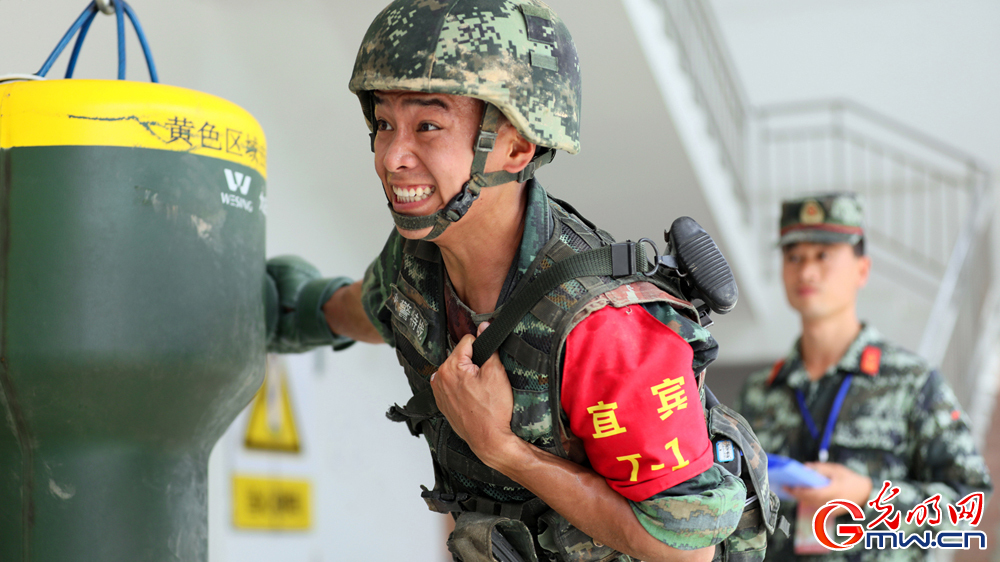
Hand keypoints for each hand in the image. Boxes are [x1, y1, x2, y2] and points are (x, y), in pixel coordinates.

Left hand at [429, 323, 519, 467]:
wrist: (489, 440)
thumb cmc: (493, 412)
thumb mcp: (496, 373)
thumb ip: (489, 347)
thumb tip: (484, 327)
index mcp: (450, 367)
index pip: (467, 341)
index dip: (482, 347)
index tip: (489, 361)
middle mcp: (439, 378)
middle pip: (460, 356)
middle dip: (473, 362)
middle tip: (486, 379)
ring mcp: (439, 392)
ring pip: (456, 371)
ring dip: (466, 374)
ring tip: (479, 390)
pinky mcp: (442, 403)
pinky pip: (452, 386)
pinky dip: (461, 387)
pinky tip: (472, 397)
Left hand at [786, 462, 872, 509]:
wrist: (865, 493)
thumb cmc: (850, 479)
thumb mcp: (836, 469)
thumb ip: (820, 469)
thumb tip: (804, 467)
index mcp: (833, 491)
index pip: (811, 493)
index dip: (798, 490)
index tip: (788, 485)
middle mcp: (831, 502)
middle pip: (808, 500)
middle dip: (795, 494)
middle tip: (783, 487)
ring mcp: (831, 509)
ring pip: (810, 504)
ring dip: (799, 498)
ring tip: (789, 489)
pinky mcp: (831, 513)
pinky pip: (815, 506)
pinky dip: (807, 500)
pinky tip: (800, 494)